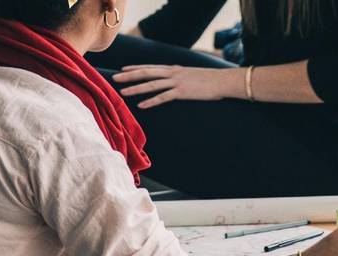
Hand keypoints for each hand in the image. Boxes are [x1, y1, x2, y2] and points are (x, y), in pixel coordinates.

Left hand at [113, 65, 240, 108]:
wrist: (222, 80)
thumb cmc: (209, 79)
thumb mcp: (192, 74)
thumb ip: (181, 76)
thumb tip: (175, 78)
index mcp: (174, 69)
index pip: (150, 67)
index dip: (135, 68)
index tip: (123, 69)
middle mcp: (173, 73)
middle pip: (146, 73)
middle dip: (129, 76)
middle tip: (115, 78)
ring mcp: (176, 82)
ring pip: (151, 84)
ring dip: (136, 88)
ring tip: (123, 92)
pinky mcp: (182, 92)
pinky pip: (163, 97)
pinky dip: (151, 101)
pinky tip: (141, 105)